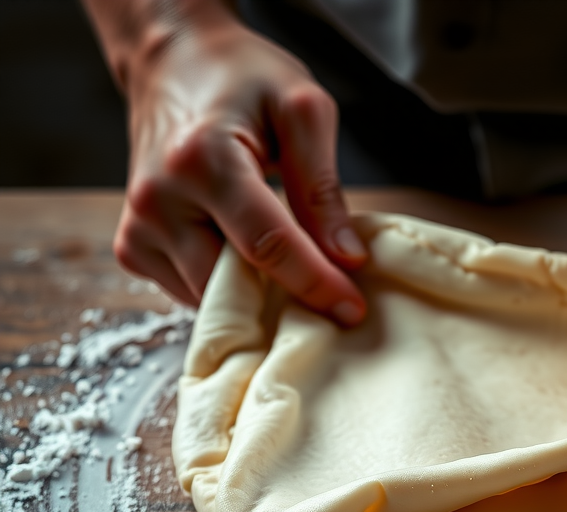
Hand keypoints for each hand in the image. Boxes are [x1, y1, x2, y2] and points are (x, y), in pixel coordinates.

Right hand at [115, 16, 365, 321]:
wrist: (172, 63)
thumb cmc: (241, 79)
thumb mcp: (301, 110)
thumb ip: (323, 188)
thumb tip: (346, 259)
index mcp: (202, 159)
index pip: (267, 245)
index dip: (315, 283)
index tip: (352, 309)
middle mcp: (158, 200)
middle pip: (234, 285)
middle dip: (286, 297)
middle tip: (329, 291)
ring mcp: (138, 229)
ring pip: (211, 300)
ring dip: (256, 297)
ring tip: (287, 267)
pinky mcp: (132, 249)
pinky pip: (191, 294)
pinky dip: (225, 288)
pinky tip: (245, 257)